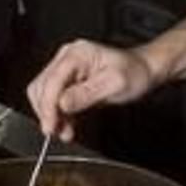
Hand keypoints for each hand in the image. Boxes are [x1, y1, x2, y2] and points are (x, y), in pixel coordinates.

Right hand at [27, 39, 154, 141]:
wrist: (143, 71)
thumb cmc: (134, 72)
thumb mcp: (115, 84)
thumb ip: (87, 94)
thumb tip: (63, 104)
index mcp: (77, 54)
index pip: (52, 82)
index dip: (48, 107)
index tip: (50, 126)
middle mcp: (67, 57)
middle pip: (42, 87)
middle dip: (47, 112)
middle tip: (56, 131)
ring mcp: (66, 68)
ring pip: (44, 94)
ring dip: (50, 115)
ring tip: (65, 131)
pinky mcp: (68, 79)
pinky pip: (53, 98)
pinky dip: (57, 114)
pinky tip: (67, 125)